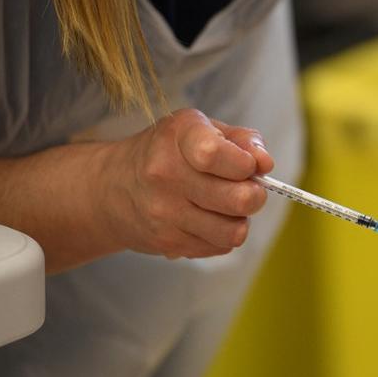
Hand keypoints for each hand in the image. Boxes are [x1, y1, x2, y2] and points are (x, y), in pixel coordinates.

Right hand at [100, 108, 274, 258]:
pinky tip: (207, 219)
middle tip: (247, 188)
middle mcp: (165, 175)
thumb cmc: (169, 153)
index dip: (245, 164)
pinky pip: (220, 247)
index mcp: (177, 137)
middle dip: (255, 195)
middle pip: (239, 199)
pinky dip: (222, 234)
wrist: (111, 189)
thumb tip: (265, 164)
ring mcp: (164, 213)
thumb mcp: (202, 129)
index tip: (248, 165)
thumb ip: (243, 140)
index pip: (213, 154)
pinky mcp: (168, 243)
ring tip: (226, 206)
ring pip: (235, 231)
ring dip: (239, 219)